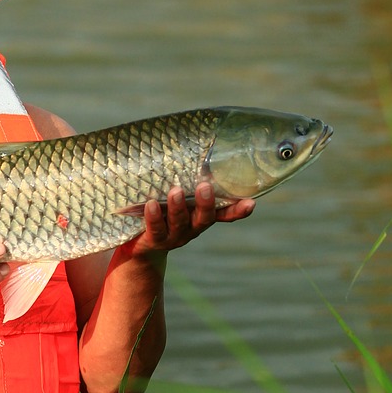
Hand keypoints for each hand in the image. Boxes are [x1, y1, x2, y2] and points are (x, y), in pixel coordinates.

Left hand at [136, 182, 254, 253]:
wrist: (141, 248)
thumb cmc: (163, 212)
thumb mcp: (177, 198)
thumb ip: (186, 180)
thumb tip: (192, 144)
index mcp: (201, 215)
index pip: (225, 213)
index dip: (238, 210)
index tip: (251, 202)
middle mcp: (192, 227)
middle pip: (204, 218)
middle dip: (205, 203)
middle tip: (205, 187)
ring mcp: (174, 236)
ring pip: (179, 223)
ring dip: (178, 207)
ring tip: (175, 191)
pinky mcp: (155, 240)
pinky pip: (156, 229)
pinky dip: (154, 216)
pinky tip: (151, 204)